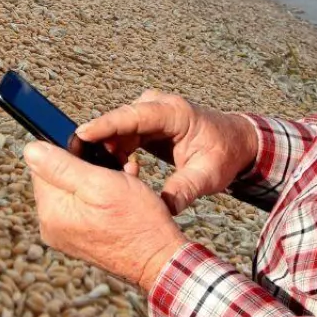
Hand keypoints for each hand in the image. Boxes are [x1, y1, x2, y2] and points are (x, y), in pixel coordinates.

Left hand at [23, 140, 186, 293]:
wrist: (160, 260)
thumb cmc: (136, 221)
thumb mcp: (100, 184)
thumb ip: (61, 166)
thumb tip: (30, 149)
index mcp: (51, 212)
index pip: (41, 165)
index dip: (68, 153)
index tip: (95, 156)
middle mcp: (51, 226)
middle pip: (57, 177)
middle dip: (85, 167)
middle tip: (114, 170)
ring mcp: (65, 235)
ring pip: (73, 189)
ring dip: (96, 179)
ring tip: (121, 182)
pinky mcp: (80, 239)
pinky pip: (82, 206)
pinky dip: (100, 196)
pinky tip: (120, 196)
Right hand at [76, 90, 258, 214]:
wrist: (235, 142)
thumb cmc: (224, 155)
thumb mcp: (208, 176)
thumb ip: (185, 189)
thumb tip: (164, 210)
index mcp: (175, 113)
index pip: (134, 115)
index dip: (106, 124)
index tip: (82, 134)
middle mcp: (159, 106)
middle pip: (121, 120)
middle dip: (100, 140)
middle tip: (81, 164)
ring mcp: (152, 112)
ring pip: (119, 127)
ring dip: (108, 148)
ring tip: (104, 173)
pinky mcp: (147, 122)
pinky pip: (124, 133)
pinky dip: (117, 149)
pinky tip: (116, 169)